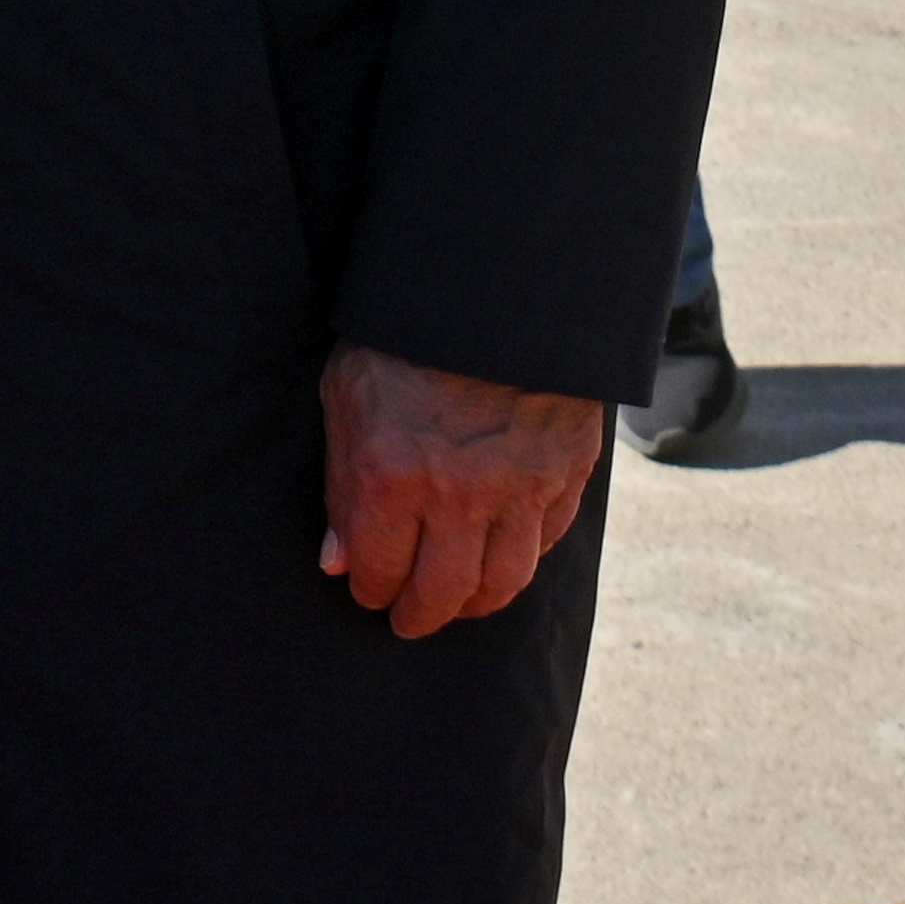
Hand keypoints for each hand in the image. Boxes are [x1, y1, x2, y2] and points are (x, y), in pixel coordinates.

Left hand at [315, 342, 602, 639]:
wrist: (492, 283)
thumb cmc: (403, 334)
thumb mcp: (346, 394)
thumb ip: (341, 485)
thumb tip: (337, 560)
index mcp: (391, 473)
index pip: (379, 572)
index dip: (370, 590)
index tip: (368, 590)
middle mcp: (458, 493)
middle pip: (443, 593)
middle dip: (420, 615)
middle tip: (409, 619)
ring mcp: (519, 486)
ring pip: (502, 582)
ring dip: (475, 602)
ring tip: (457, 601)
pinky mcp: (567, 472)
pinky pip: (545, 542)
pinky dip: (522, 559)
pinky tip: (501, 557)